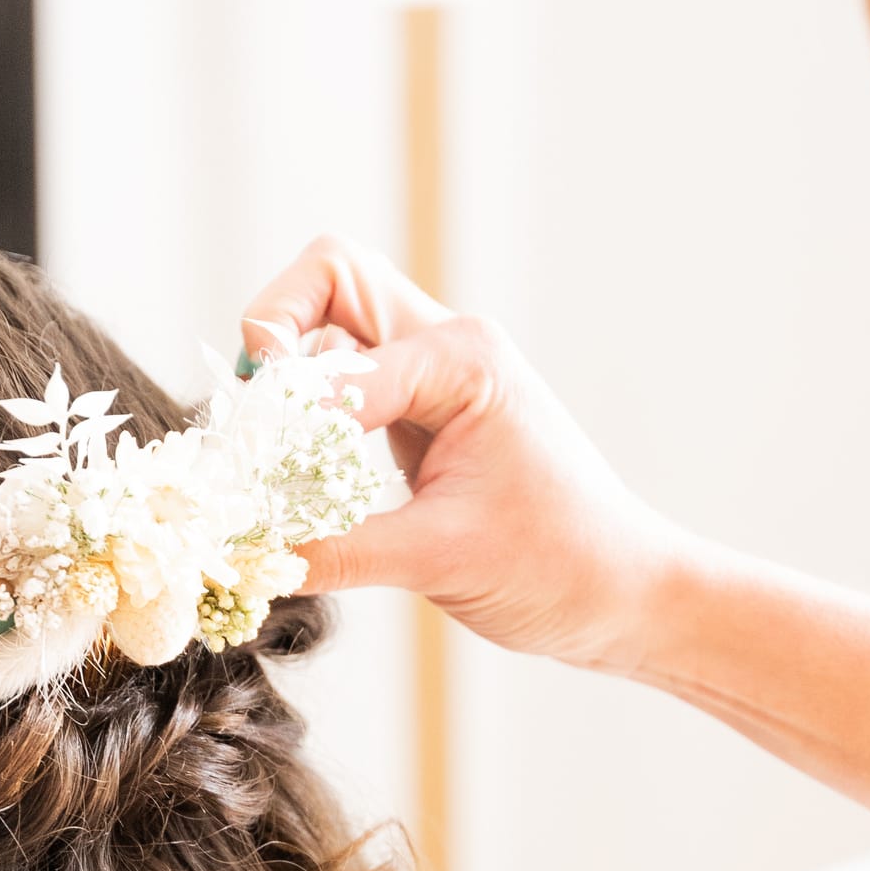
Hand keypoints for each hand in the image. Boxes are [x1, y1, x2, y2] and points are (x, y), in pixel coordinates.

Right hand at [242, 238, 688, 671]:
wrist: (622, 594)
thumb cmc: (559, 566)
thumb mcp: (438, 561)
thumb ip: (336, 550)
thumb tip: (246, 554)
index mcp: (464, 361)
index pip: (340, 354)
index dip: (284, 412)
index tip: (249, 473)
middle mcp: (447, 348)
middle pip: (331, 276)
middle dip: (274, 323)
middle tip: (247, 399)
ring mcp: (433, 376)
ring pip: (331, 324)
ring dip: (285, 371)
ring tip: (259, 446)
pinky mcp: (419, 414)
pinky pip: (342, 384)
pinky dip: (303, 414)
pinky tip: (289, 470)